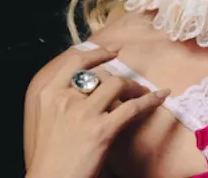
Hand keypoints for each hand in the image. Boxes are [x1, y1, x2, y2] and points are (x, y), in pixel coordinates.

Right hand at [25, 46, 166, 177]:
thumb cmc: (49, 156)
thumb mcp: (46, 119)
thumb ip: (64, 99)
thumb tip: (90, 85)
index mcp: (47, 95)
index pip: (75, 61)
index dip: (97, 53)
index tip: (112, 51)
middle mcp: (64, 100)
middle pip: (101, 76)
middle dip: (120, 80)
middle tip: (133, 84)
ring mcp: (83, 114)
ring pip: (118, 85)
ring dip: (135, 88)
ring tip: (143, 94)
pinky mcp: (101, 130)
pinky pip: (133, 107)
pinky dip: (151, 100)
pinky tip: (161, 96)